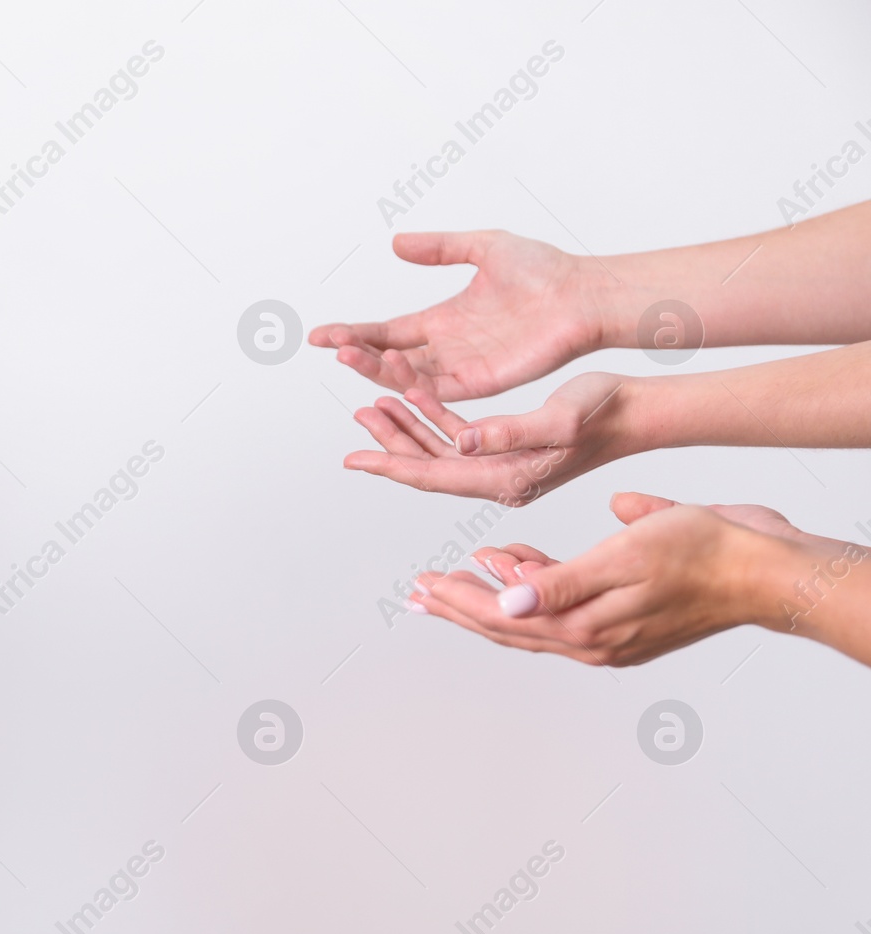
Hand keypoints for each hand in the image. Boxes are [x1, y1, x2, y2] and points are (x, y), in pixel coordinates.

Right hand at [310, 230, 610, 400]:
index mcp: (443, 319)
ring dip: (375, 368)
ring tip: (348, 355)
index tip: (321, 335)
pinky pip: (438, 388)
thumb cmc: (545, 271)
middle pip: (388, 357)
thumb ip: (438, 247)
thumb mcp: (482, 246)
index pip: (387, 330)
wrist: (582, 294)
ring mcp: (463, 368)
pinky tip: (389, 368)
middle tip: (330, 346)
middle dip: (356, 353)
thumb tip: (396, 242)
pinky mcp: (482, 382)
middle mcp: (448, 347)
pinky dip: (411, 383)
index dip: (354, 333)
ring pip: (406, 376)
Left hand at [346, 372, 633, 504]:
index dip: (389, 466)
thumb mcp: (558, 419)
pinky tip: (415, 395)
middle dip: (390, 442)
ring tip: (373, 403)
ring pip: (440, 451)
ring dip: (407, 427)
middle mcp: (500, 480)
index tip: (352, 459)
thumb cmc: (607, 413)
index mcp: (507, 480)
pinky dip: (435, 417)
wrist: (639, 411)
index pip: (434, 476)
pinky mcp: (510, 449)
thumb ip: (508, 432)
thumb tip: (461, 441)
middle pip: (429, 465)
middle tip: (357, 417)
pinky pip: (461, 438)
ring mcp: (504, 467)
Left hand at [407, 493, 818, 666]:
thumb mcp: (625, 554)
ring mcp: (609, 634)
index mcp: (586, 627)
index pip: (501, 618)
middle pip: (507, 626)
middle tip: (419, 591)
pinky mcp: (625, 620)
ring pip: (532, 618)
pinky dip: (534, 584)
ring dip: (492, 596)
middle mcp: (592, 640)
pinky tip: (516, 563)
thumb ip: (560, 582)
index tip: (422, 585)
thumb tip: (505, 604)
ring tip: (457, 575)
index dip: (457, 600)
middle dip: (460, 605)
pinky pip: (562, 607)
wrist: (766, 569)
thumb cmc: (704, 552)